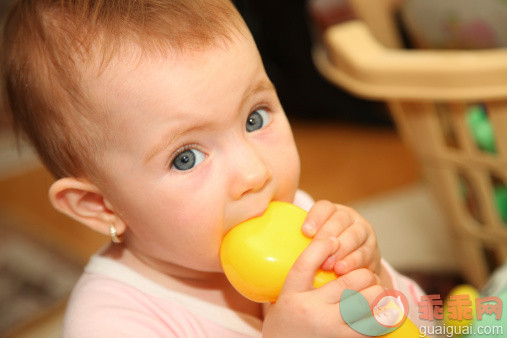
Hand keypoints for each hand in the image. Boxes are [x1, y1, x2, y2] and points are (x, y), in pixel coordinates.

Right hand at [262, 236, 384, 336]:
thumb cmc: (283, 326)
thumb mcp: (280, 299)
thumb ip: (298, 279)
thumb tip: (323, 247)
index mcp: (290, 294)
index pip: (305, 263)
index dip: (322, 246)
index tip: (333, 239)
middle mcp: (311, 310)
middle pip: (348, 281)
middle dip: (364, 274)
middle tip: (366, 276)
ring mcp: (329, 327)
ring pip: (367, 300)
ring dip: (376, 292)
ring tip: (375, 292)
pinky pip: (373, 325)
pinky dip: (383, 316)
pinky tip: (383, 312)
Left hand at [301, 201, 382, 279]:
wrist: (351, 268)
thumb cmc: (321, 255)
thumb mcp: (310, 243)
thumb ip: (294, 239)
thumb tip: (263, 242)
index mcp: (332, 212)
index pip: (324, 207)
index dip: (315, 217)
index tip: (305, 232)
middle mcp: (350, 219)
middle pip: (341, 220)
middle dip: (328, 236)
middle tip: (317, 252)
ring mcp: (364, 234)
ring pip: (355, 236)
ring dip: (342, 251)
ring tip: (330, 265)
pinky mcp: (374, 251)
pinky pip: (366, 254)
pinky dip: (355, 263)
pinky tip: (344, 270)